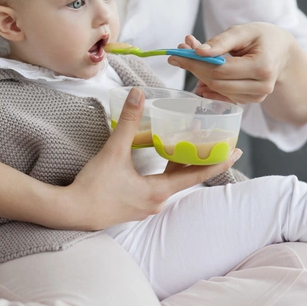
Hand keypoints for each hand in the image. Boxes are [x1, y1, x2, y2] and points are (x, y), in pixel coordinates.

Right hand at [67, 87, 241, 229]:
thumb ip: (128, 121)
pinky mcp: (134, 205)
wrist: (70, 212)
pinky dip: (166, 170)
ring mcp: (145, 206)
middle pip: (186, 177)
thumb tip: (138, 94)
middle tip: (215, 141)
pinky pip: (159, 185)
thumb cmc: (94, 186)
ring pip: (172, 181)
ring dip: (182, 164)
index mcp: (158, 191)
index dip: (218, 162)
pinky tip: (160, 158)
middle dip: (201, 159)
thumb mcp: (113, 151)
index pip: (197, 176)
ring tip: (190, 144)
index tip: (236, 151)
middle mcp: (157, 201)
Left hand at [170, 22, 306, 123]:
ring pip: (218, 90)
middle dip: (194, 68)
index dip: (196, 63)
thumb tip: (198, 51)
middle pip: (217, 83)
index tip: (177, 53)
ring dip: (199, 75)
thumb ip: (221, 41)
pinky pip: (224, 96)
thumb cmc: (263, 37)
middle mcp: (261, 87)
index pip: (220, 70)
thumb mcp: (243, 31)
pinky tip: (199, 75)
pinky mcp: (250, 100)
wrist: (282, 51)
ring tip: (190, 57)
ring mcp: (257, 97)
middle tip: (179, 54)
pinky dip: (208, 86)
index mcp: (262, 67)